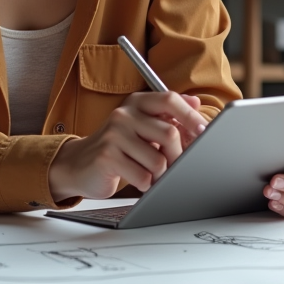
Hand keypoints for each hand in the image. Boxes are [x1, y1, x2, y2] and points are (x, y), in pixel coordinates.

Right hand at [49, 91, 208, 201]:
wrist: (79, 164)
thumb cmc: (118, 146)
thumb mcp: (142, 125)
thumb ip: (167, 114)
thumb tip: (195, 102)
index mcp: (136, 103)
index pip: (169, 100)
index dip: (190, 115)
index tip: (204, 131)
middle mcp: (124, 114)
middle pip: (169, 133)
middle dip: (177, 155)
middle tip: (175, 166)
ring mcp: (114, 135)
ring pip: (158, 160)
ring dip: (160, 174)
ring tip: (150, 173)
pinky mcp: (107, 157)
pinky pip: (142, 176)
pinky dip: (145, 184)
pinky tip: (136, 179)